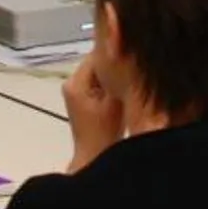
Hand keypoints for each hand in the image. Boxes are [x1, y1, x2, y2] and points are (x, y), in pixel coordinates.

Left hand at [63, 52, 126, 172]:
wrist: (94, 159)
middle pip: (98, 62)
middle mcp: (72, 83)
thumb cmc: (104, 132)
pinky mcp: (83, 99)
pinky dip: (111, 83)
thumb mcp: (114, 100)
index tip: (133, 54)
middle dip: (115, 63)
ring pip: (100, 72)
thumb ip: (117, 74)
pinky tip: (124, 89)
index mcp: (76, 82)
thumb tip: (123, 49)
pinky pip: (99, 82)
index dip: (116, 51)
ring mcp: (76, 91)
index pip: (97, 53)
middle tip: (135, 67)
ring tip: (131, 78)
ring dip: (114, 74)